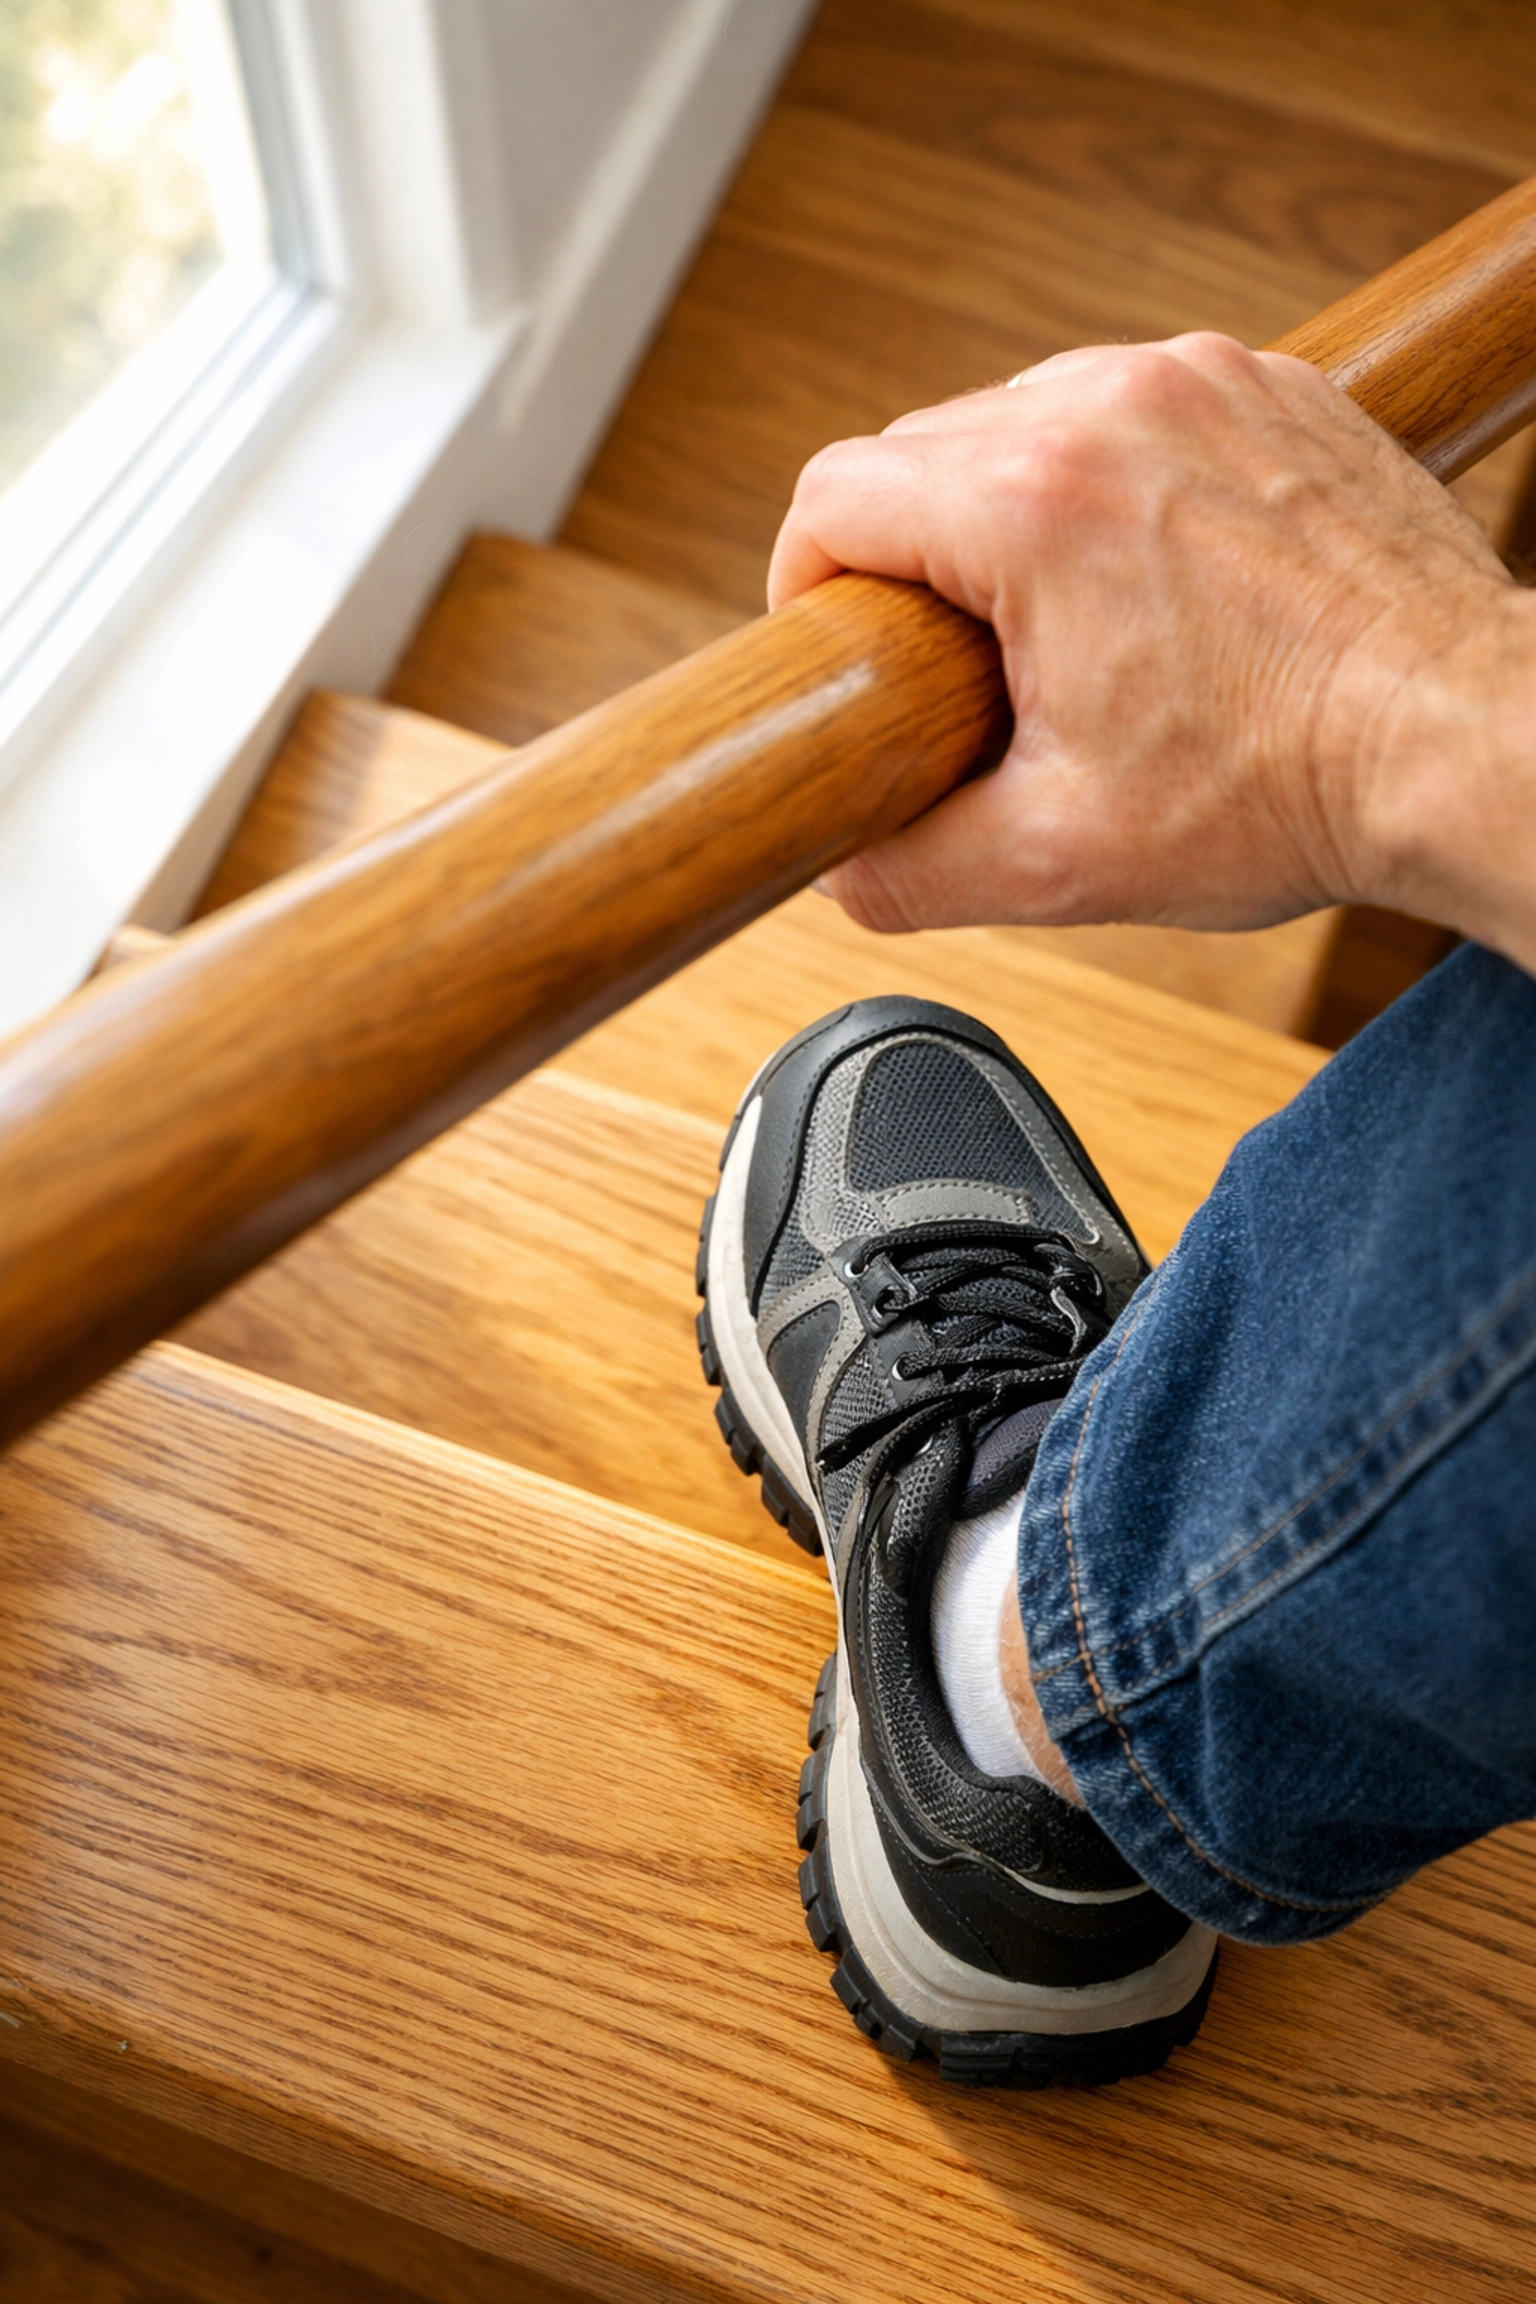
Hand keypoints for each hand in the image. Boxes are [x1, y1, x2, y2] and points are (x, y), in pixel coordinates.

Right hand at [768, 333, 1518, 941]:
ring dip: (1014, 516)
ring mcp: (1199, 383)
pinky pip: (1133, 413)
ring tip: (1070, 629)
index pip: (832, 496)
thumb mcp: (1060, 862)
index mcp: (1036, 502)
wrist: (1457, 741)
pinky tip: (1157, 583)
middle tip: (965, 671)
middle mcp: (1112, 405)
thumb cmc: (1291, 784)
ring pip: (1025, 420)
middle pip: (922, 452)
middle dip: (917, 561)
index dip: (807, 586)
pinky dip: (1118, 485)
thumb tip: (844, 864)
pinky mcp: (1267, 388)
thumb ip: (911, 870)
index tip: (847, 649)